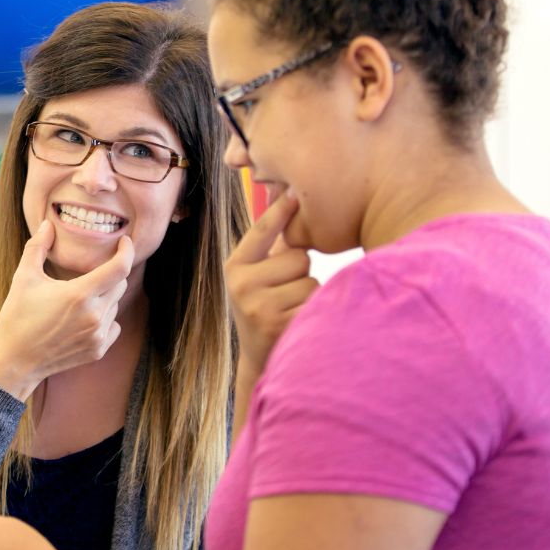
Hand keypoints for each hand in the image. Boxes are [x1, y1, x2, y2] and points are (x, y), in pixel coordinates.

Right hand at [0, 221, 133, 399]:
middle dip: (110, 274)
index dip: (126, 251)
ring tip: (78, 300)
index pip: (119, 268)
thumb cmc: (18, 317)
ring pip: (115, 306)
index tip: (125, 241)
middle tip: (91, 272)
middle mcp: (94, 316)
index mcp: (79, 294)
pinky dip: (104, 319)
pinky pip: (113, 326)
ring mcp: (98, 336)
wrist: (16, 361)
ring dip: (104, 297)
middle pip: (119, 284)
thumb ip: (38, 247)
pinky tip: (83, 319)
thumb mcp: (24, 278)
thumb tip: (47, 224)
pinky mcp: (98, 350)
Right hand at [224, 190, 319, 383]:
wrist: (259, 358)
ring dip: (308, 294)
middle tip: (285, 290)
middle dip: (300, 272)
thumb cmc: (264, 306)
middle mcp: (242, 285)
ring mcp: (259, 307)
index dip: (280, 210)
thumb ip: (269, 246)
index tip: (294, 191)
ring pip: (310, 281)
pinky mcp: (279, 325)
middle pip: (298, 257)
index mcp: (235, 267)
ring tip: (290, 307)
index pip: (262, 231)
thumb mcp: (255, 276)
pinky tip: (296, 321)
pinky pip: (315, 302)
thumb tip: (287, 196)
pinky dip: (313, 310)